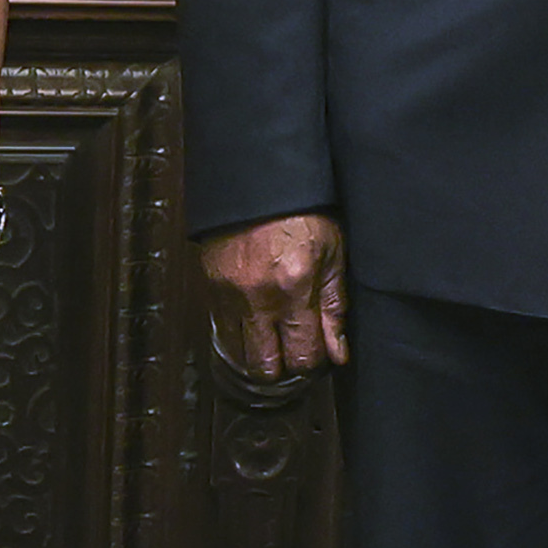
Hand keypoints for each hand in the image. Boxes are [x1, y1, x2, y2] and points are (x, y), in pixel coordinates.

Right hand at [202, 211, 349, 380]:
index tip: (315, 351)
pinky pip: (220, 332)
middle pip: (266, 366)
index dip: (312, 361)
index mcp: (295, 287)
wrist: (258, 181)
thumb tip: (337, 351)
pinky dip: (237, 336)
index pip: (302, 355)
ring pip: (238, 355)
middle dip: (282, 366)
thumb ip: (335, 306)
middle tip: (292, 350)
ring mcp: (230, 294)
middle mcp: (259, 297)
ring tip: (271, 341)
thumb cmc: (301, 212)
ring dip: (256, 354)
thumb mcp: (333, 253)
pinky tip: (252, 324)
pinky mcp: (210, 287)